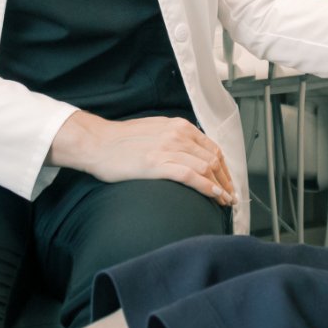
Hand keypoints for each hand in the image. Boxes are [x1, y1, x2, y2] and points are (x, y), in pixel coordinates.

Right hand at [50, 112, 236, 206]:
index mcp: (179, 126)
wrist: (97, 143)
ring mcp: (168, 149)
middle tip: (231, 195)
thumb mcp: (155, 130)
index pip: (211, 147)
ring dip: (220, 186)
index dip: (224, 167)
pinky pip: (191, 176)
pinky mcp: (158, 164)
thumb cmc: (121, 140)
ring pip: (206, 167)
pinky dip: (207, 187)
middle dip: (226, 179)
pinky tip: (214, 196)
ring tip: (225, 201)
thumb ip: (174, 138)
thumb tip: (189, 153)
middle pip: (213, 158)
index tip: (227, 180)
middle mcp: (178, 135)